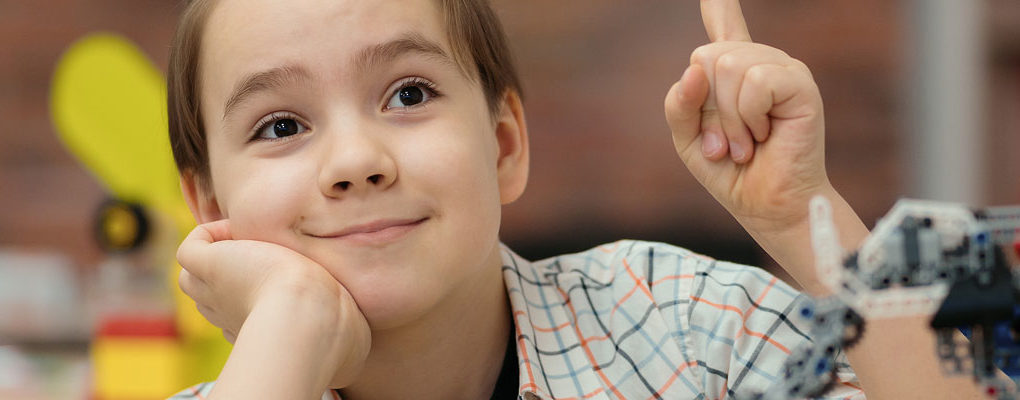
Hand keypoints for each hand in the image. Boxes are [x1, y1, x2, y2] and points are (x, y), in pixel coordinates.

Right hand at [176, 220, 370, 387]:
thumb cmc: (333, 328)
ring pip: (195, 277)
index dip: (262, 298)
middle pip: (215, 296)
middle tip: (267, 258)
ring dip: (218, 256)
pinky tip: (238, 229)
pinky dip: (209, 234)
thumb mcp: (351, 331)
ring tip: (249, 242)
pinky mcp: (207, 265)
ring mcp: (214, 291)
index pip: (246, 313)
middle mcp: (230, 313)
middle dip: (237, 276)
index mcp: (259, 328)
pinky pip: (190, 250)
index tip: (288, 283)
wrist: (311, 314)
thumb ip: (348, 325)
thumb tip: (350, 329)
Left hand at [665, 0, 829, 233]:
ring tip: (746, 144)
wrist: (765, 205)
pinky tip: (765, 134)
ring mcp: (781, 69)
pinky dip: (749, 116)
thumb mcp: (689, 139)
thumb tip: (694, 69)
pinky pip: (754, 81)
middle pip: (707, 55)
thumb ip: (681, 104)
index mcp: (732, 74)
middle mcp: (759, 64)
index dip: (721, 6)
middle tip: (727, 143)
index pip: (724, 28)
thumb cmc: (731, 173)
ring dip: (728, 119)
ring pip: (728, 67)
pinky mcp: (800, 83)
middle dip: (707, 109)